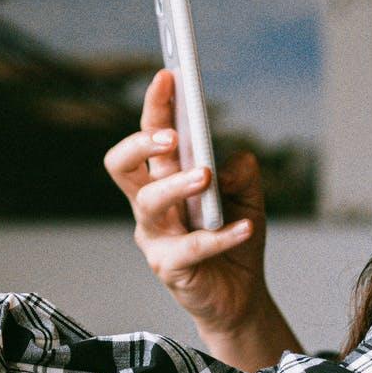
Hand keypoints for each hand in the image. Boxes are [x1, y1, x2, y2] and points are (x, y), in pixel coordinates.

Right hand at [105, 68, 273, 335]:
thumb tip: (227, 161)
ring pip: (149, 203)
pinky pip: (190, 248)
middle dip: (141, 142)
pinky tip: (245, 226)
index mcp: (164, 179)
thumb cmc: (233, 237)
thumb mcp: (248, 196)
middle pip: (123, 166)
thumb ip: (241, 173)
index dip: (155, 106)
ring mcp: (155, 237)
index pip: (150, 136)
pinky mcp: (169, 268)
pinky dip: (221, 234)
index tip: (169, 75)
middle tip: (172, 134)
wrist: (240, 296)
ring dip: (177, 184)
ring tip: (205, 175)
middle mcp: (150, 205)